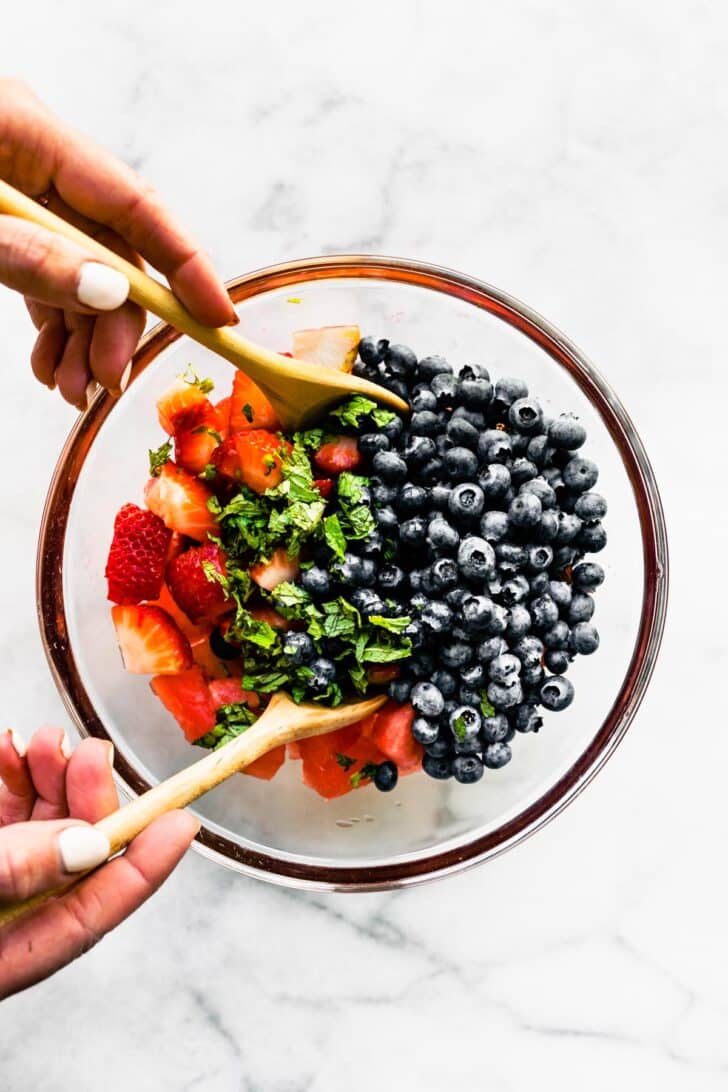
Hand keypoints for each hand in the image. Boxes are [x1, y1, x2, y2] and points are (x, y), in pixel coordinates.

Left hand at [0, 78, 235, 409]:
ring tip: (69, 389)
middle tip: (104, 385)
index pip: (133, 203)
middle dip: (113, 324)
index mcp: (26, 130)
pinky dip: (53, 326)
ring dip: (83, 337)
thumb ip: (30, 258)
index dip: (184, 264)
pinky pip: (45, 276)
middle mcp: (32, 160)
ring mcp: (17, 192)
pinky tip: (51, 367)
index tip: (218, 319)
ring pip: (80, 272)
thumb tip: (110, 291)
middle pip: (110, 250)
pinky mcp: (0, 222)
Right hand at [0, 725, 198, 999]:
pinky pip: (0, 813)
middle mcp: (4, 918)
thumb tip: (87, 844)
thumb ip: (17, 871)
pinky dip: (9, 777)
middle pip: (67, 858)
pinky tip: (9, 749)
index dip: (145, 866)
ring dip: (48, 777)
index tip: (183, 821)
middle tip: (93, 754)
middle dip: (88, 798)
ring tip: (44, 743)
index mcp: (9, 955)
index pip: (94, 912)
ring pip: (35, 827)